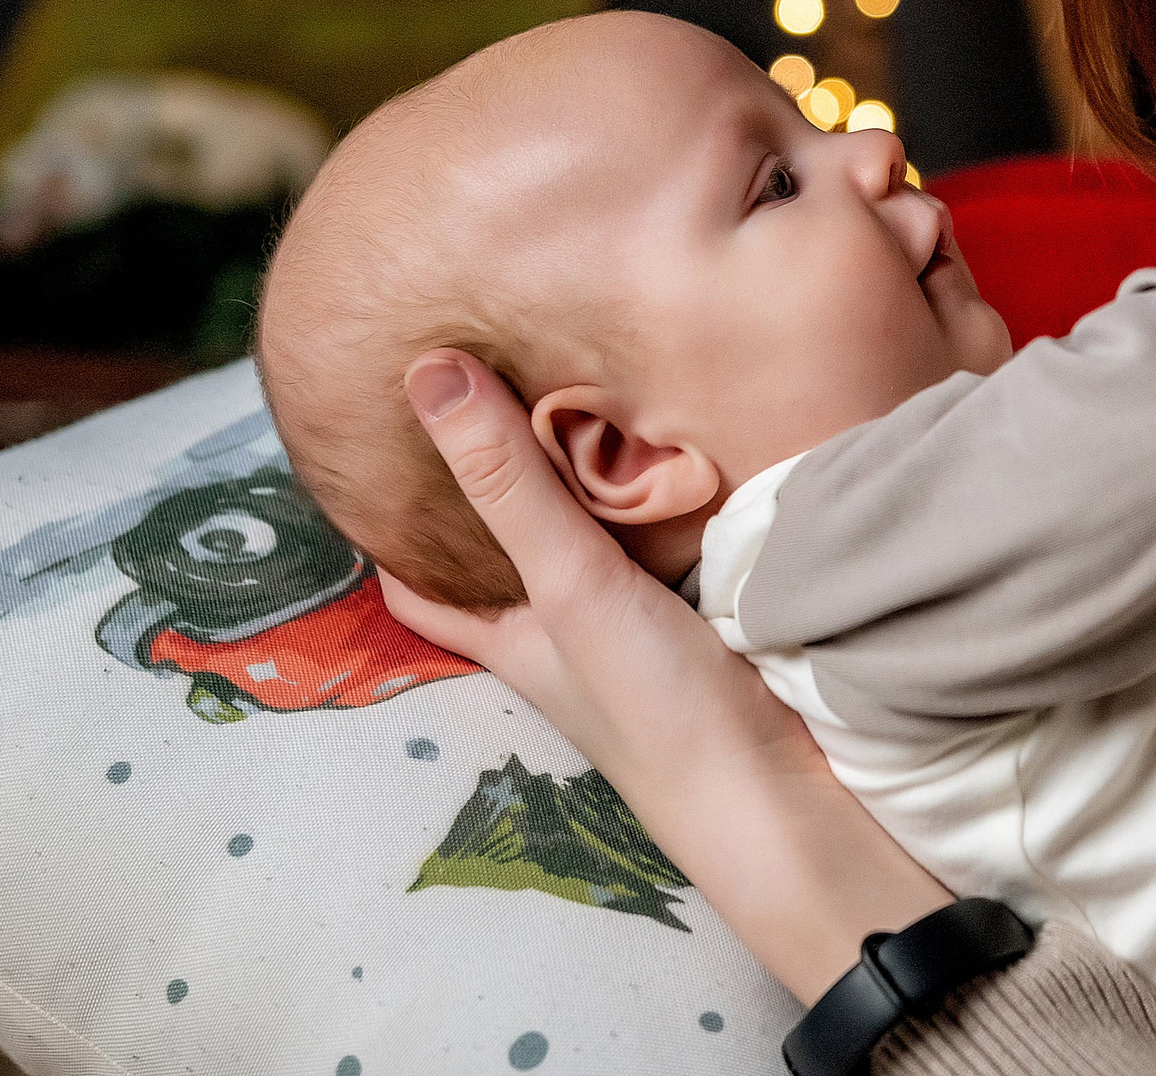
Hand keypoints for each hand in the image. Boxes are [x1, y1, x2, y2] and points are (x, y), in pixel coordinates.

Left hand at [384, 349, 949, 1001]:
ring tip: (572, 370)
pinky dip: (661, 487)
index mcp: (508, 633)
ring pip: (594, 528)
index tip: (373, 446)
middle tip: (483, 378)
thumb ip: (507, 487)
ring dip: (588, 470)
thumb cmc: (655, 707)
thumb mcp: (567, 586)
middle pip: (512, 540)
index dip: (390, 522)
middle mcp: (564, 622)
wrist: (781, 785)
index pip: (420, 580)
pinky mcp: (704, 599)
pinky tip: (672, 431)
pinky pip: (667, 529)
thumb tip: (428, 375)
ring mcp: (636, 614)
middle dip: (498, 474)